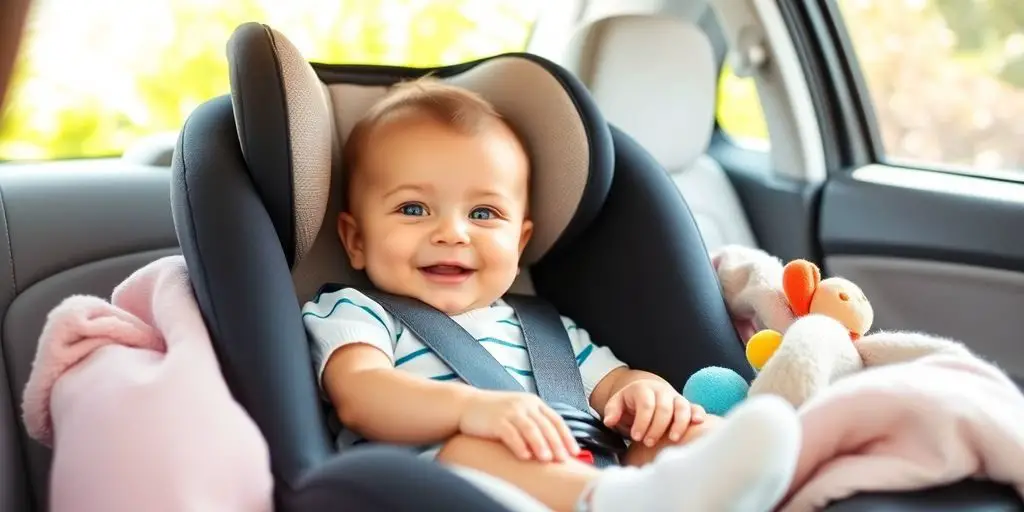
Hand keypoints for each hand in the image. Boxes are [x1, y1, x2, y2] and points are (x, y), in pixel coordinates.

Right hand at [459, 390, 579, 461]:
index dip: (566, 436)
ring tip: (546, 459)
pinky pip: (510, 433)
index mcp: (533, 402)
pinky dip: (519, 445)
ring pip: (530, 428)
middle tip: (563, 460)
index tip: (575, 452)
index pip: (555, 419)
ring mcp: (509, 411)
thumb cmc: (495, 413)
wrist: (466, 405)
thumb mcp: (518, 412)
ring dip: (540, 444)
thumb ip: (535, 422)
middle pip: (545, 425)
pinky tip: (525, 456)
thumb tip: (554, 445)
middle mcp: (524, 404)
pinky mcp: (496, 420)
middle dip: (556, 443)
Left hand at [603, 379, 704, 446]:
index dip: (642, 422)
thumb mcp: (616, 403)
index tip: (636, 437)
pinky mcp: (686, 405)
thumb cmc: (630, 402)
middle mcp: (661, 391)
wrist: (646, 392)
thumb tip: (609, 421)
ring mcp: (675, 397)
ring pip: (682, 407)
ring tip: (672, 439)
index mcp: (643, 389)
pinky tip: (698, 423)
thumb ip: (612, 411)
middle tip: (648, 443)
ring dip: (679, 424)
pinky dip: (698, 414)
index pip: (646, 405)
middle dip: (657, 428)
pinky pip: (695, 407)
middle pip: (664, 408)